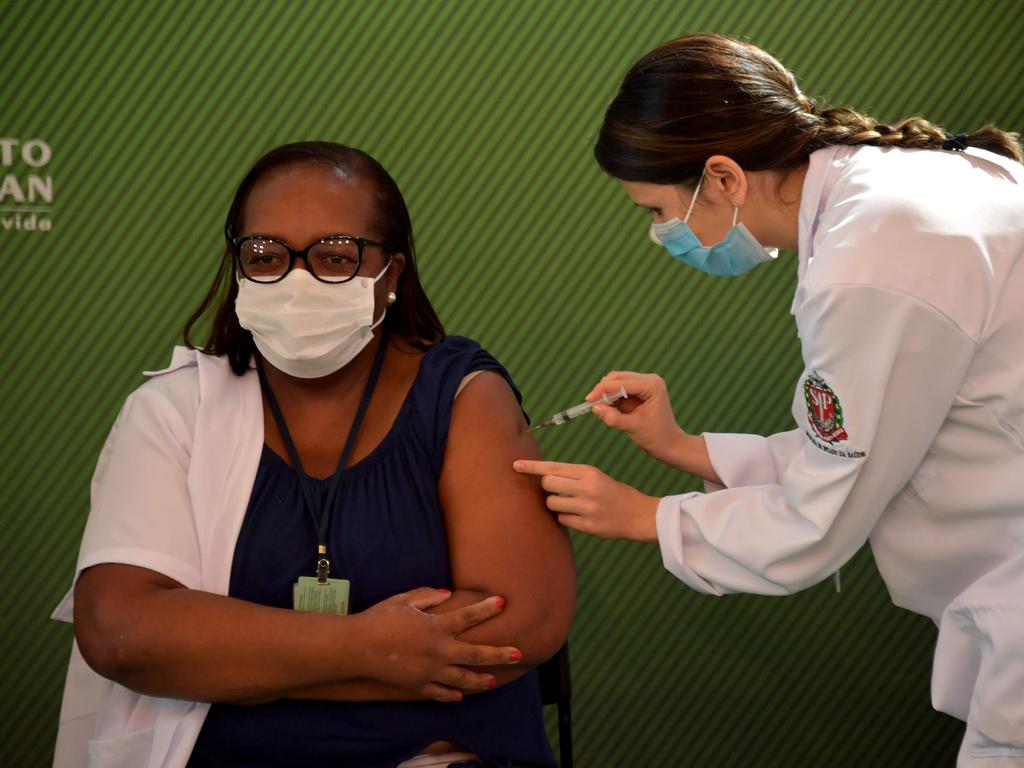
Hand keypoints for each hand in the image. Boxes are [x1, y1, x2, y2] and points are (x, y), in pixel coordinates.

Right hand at [356, 588, 521, 701]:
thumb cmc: (379, 619)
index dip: (486, 609)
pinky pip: (439, 692)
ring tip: (493, 680)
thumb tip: (448, 594)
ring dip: (480, 680)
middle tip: (517, 653)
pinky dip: (451, 695)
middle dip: (498, 654)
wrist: (356, 648)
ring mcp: (429, 671)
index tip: (502, 603)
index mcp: (436, 627)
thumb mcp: (404, 600)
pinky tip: (460, 695)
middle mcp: (438, 651)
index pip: (469, 617)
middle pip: (475, 654)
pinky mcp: (417, 685)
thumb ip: (428, 596)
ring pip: (462, 679)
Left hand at [512, 460, 658, 541]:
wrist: (637, 514)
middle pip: (548, 484)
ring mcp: (587, 508)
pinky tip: (579, 516)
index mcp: (588, 472)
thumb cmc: (612, 492)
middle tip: (559, 491)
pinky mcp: (587, 526)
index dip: (532, 466)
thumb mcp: (595, 477)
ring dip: (555, 504)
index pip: (554, 467)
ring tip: (571, 505)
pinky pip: (562, 519)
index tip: (516, 465)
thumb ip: (572, 476)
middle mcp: (587, 488)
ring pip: (552, 503)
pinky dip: (565, 517)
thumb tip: (543, 476)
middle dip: (548, 487)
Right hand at [587, 372, 693, 468]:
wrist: (670, 445)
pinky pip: (619, 390)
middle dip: (603, 391)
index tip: (588, 400)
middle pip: (617, 378)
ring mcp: (644, 384)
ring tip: (603, 412)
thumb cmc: (656, 437)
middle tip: (591, 406)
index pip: (621, 382)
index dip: (603, 390)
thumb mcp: (633, 427)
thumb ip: (613, 418)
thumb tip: (595, 408)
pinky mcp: (639, 391)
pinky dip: (611, 398)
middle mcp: (649, 380)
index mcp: (652, 386)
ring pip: (616, 382)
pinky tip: (609, 411)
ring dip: (607, 395)